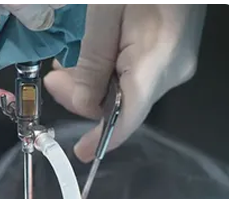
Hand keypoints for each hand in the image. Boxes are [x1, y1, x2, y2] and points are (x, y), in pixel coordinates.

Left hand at [44, 5, 205, 161]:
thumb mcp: (105, 15)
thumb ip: (91, 63)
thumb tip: (80, 103)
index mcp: (156, 62)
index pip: (128, 117)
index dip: (102, 139)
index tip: (81, 153)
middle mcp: (171, 73)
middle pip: (121, 105)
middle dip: (82, 97)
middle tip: (55, 78)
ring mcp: (174, 66)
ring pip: (124, 92)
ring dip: (91, 83)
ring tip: (67, 62)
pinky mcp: (170, 57)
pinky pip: (134, 78)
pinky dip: (108, 73)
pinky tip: (91, 57)